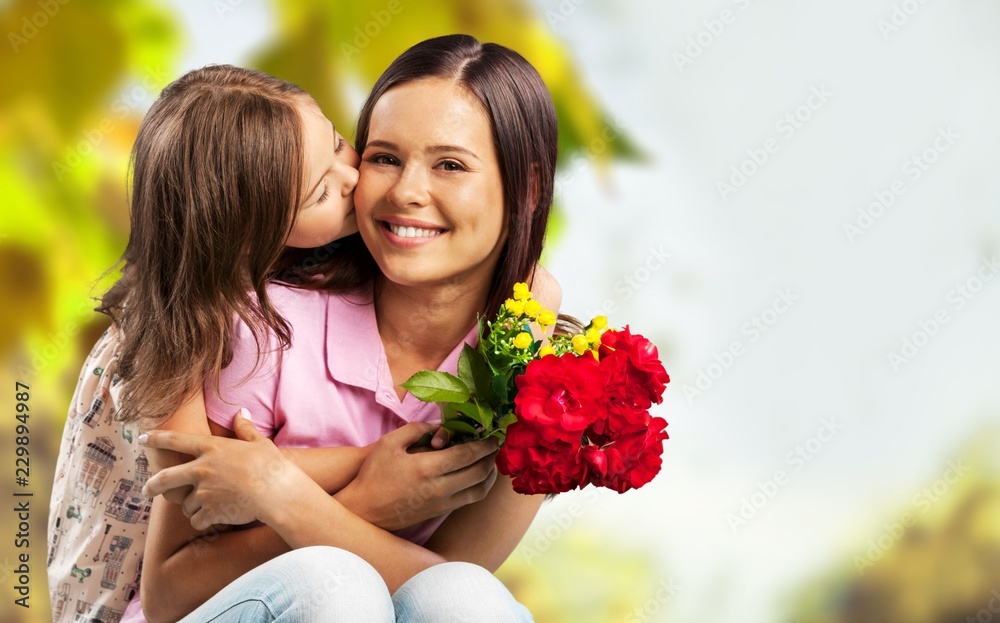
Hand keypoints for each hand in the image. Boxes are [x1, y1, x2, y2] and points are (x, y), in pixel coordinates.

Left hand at [141, 410, 310, 530]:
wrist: (277, 493)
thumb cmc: (271, 465)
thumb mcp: (259, 442)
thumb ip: (245, 428)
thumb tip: (241, 412)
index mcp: (211, 448)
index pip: (175, 440)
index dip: (157, 438)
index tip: (144, 438)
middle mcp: (202, 469)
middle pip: (165, 478)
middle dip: (152, 485)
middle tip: (147, 490)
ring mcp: (204, 492)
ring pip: (185, 504)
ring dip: (193, 506)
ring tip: (210, 506)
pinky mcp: (209, 511)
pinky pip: (197, 519)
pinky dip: (203, 520)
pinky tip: (215, 517)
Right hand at [337, 422, 499, 530]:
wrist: (363, 510)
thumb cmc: (373, 474)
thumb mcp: (390, 443)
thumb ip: (416, 429)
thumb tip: (439, 426)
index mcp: (427, 468)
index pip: (467, 455)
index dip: (484, 445)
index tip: (493, 436)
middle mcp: (438, 489)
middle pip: (478, 473)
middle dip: (491, 458)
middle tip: (496, 447)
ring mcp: (440, 504)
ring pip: (478, 491)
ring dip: (489, 476)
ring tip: (492, 462)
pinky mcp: (438, 513)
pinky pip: (468, 501)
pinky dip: (479, 488)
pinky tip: (478, 477)